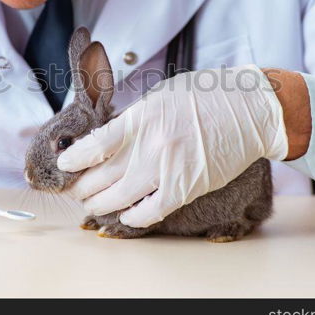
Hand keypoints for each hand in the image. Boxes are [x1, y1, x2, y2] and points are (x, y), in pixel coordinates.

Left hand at [57, 64, 289, 227]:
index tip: (65, 165)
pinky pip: (150, 212)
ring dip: (100, 205)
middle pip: (101, 176)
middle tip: (77, 189)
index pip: (94, 145)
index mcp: (141, 118)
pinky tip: (126, 215)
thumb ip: (134, 119)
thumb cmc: (206, 97)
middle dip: (82, 187)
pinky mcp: (185, 188)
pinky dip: (133, 217)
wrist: (249, 109)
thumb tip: (108, 139)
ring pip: (119, 198)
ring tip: (94, 204)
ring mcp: (167, 168)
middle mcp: (149, 145)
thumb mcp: (161, 96)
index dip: (74, 160)